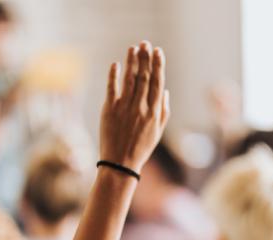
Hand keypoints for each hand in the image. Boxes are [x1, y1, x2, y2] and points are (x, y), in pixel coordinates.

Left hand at [100, 41, 169, 173]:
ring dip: (131, 61)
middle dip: (145, 58)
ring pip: (129, 79)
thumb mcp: (157, 132)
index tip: (158, 51)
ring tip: (133, 48)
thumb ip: (163, 110)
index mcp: (153, 112)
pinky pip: (111, 89)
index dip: (158, 65)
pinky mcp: (109, 110)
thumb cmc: (141, 148)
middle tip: (145, 43)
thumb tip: (164, 90)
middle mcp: (140, 107)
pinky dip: (113, 75)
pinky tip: (115, 64)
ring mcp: (124, 108)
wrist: (120, 163)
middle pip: (143, 77)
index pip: (157, 83)